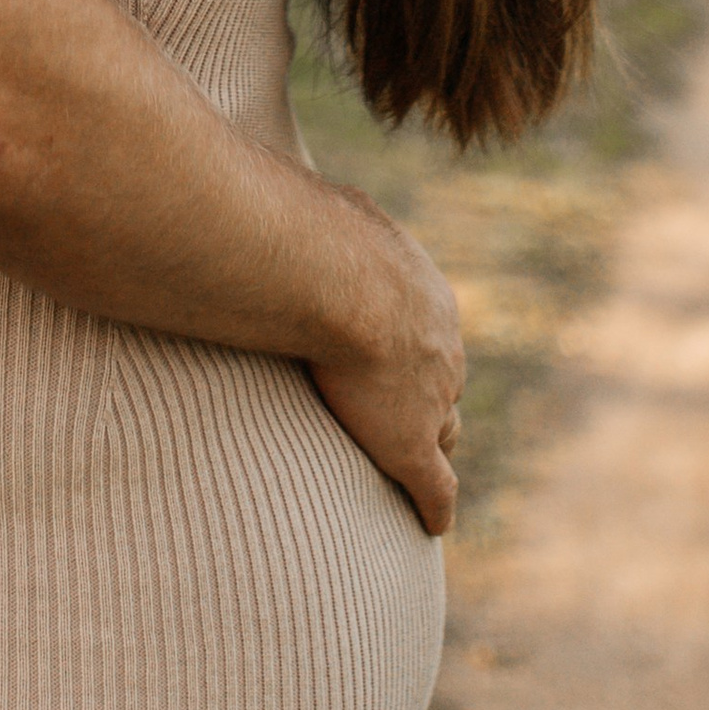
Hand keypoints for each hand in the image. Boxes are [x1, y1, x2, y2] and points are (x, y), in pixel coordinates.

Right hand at [311, 222, 466, 536]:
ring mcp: (430, 395)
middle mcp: (440, 343)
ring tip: (421, 469)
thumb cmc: (315, 236)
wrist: (336, 277)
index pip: (422, 329)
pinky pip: (436, 486)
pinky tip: (430, 522)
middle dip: (432, 397)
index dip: (408, 348)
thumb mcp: (319, 214)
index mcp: (421, 293)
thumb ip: (306, 214)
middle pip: (443, 381)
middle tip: (418, 415)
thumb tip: (265, 186)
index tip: (393, 358)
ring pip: (443, 431)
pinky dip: (434, 504)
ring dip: (433, 446)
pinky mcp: (411, 444)